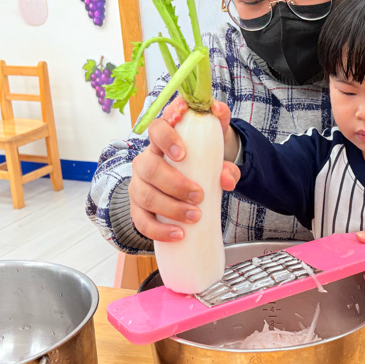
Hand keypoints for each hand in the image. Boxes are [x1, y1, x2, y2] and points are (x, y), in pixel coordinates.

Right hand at [128, 97, 239, 241]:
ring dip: (171, 208)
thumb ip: (226, 166)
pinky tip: (178, 234)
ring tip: (194, 216)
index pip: (157, 129)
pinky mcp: (137, 207)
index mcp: (162, 141)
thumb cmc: (200, 165)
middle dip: (175, 184)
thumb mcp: (216, 159)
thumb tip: (227, 180)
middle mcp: (145, 161)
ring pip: (145, 195)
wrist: (192, 182)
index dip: (166, 138)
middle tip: (199, 195)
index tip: (182, 153)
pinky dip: (159, 230)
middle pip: (149, 167)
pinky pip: (141, 221)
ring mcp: (138, 184)